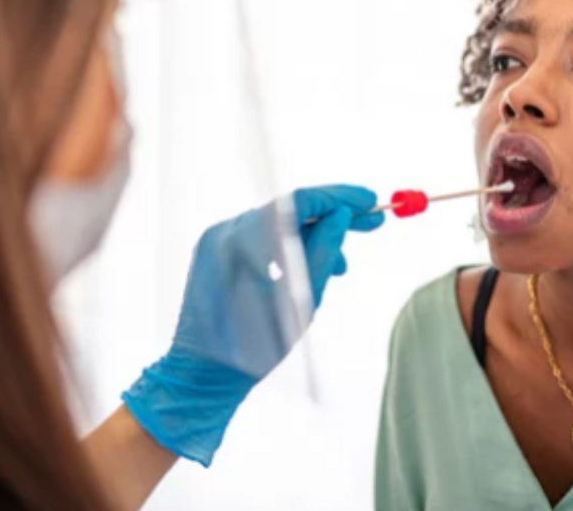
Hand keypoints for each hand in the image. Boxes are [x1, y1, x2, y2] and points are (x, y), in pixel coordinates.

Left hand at [122, 185, 383, 465]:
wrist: (202, 374)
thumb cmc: (253, 348)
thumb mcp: (300, 301)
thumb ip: (323, 252)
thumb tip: (341, 216)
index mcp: (245, 242)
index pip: (300, 201)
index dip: (339, 197)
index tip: (369, 201)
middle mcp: (227, 231)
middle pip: (289, 209)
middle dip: (331, 214)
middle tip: (369, 222)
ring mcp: (217, 240)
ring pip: (276, 223)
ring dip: (312, 235)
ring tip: (343, 264)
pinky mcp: (214, 252)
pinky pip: (259, 237)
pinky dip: (288, 245)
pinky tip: (311, 265)